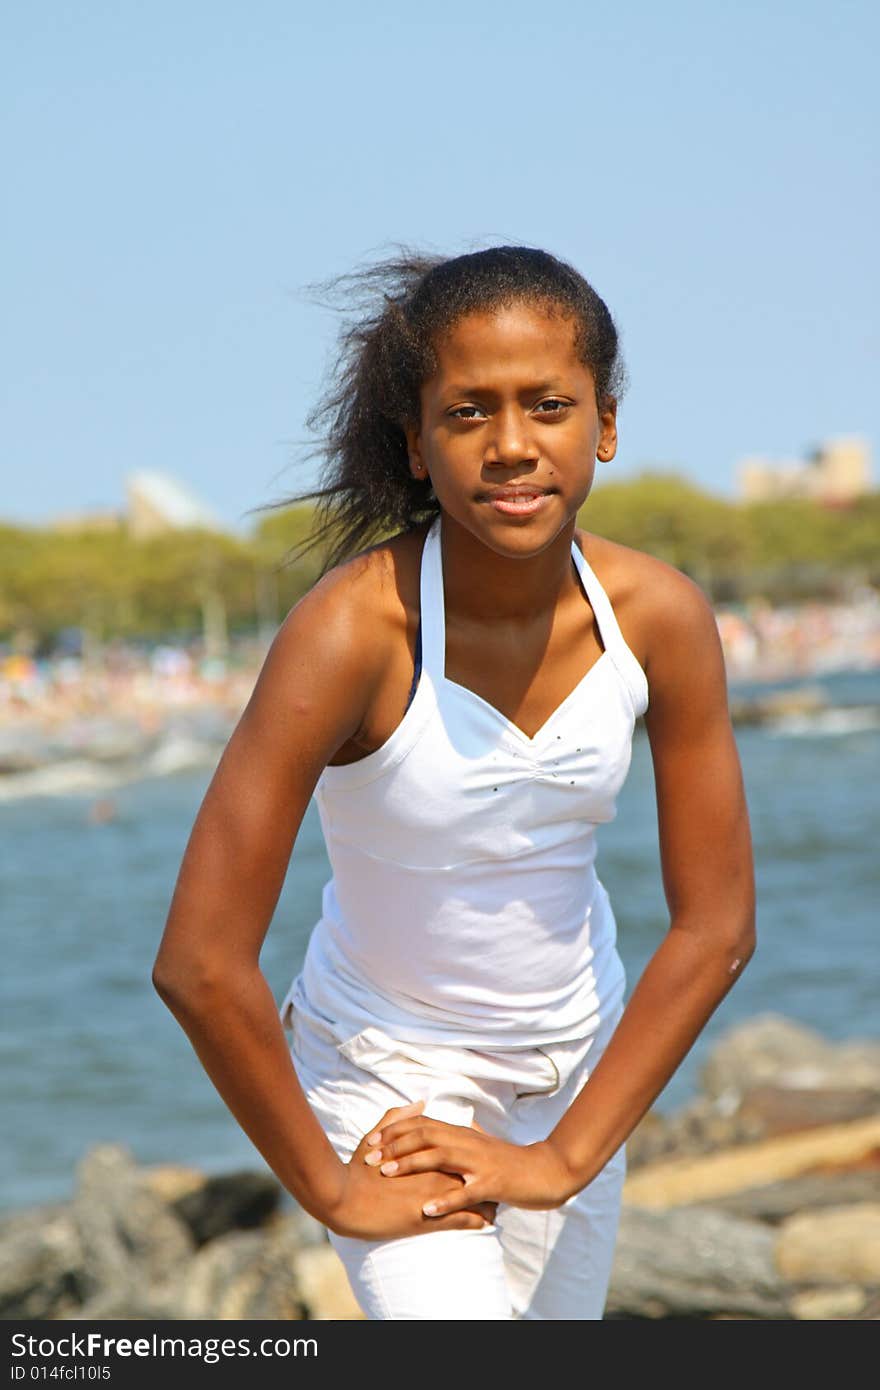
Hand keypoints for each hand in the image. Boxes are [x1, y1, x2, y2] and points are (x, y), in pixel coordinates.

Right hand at [323, 1101, 498, 1239]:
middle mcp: (436, 1170)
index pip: (459, 1149)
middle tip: (493, 1184)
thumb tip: (418, 1103)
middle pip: (474, 1172)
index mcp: (426, 1152)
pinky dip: (479, 1222)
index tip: (479, 1159)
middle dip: (484, 1178)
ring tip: (495, 1208)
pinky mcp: (433, 1219)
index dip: (472, 1154)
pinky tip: (485, 1224)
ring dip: (486, 1203)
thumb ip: (397, 1118)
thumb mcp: (375, 1138)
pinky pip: (466, 1221)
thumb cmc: (357, 1170)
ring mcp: (436, 1195)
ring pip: (476, 1197)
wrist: (345, 1200)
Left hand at [361, 1110, 575, 1217]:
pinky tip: (426, 1210)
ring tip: (387, 1173)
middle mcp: (468, 1142)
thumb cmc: (513, 1161)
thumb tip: (447, 1125)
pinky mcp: (492, 1184)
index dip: (395, 1130)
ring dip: (411, 1164)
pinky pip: (465, 1192)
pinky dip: (444, 1201)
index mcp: (464, 1134)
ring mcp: (480, 1163)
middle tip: (369, 1156)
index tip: (370, 1139)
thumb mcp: (484, 1144)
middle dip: (394, 1145)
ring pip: (440, 1157)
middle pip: (426, 1135)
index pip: (424, 1124)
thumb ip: (465, 1134)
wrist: (547, 1171)